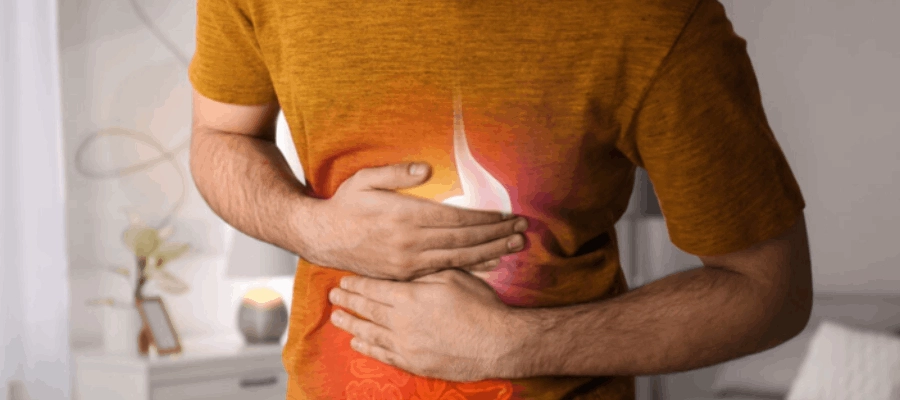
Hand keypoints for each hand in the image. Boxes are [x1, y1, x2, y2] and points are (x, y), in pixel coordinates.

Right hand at [303, 162, 527, 280]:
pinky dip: (470, 268)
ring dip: (490, 252)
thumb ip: (396, 173)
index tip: (506, 214)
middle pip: (463, 239)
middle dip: (496, 234)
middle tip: (522, 229)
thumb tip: (426, 170)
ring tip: (515, 246)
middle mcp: (410, 242)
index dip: (485, 218)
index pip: (455, 218)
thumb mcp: (364, 179)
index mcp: (404, 217)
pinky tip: (489, 265)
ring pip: (458, 258)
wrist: (321, 237)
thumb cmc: (345, 204)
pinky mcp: (405, 275)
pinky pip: (445, 272)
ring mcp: (409, 262)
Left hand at [328, 269, 525, 381]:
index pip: (373, 288)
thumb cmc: (479, 306)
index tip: (345, 280)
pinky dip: (367, 347)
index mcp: (410, 296)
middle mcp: (401, 321)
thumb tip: (408, 264)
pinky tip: (357, 342)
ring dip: (351, 324)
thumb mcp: (452, 277)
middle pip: (367, 309)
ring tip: (336, 317)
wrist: (498, 342)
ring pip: (369, 332)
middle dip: (348, 301)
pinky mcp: (413, 363)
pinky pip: (382, 354)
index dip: (357, 284)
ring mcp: (405, 345)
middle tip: (334, 295)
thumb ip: (425, 272)